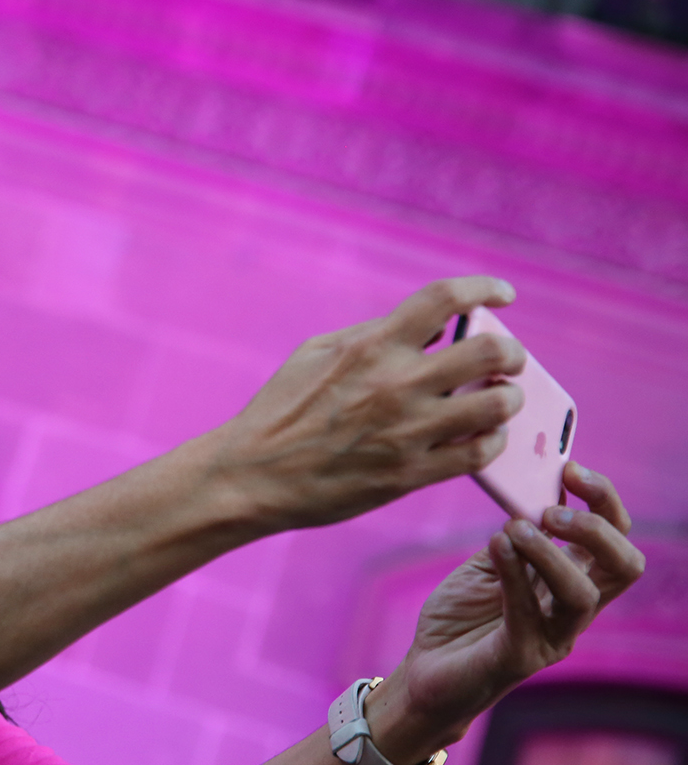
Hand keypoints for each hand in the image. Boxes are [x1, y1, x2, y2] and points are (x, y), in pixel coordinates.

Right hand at [207, 277, 525, 529]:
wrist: (252, 476)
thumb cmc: (280, 411)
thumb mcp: (315, 354)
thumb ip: (372, 334)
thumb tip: (431, 327)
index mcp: (370, 347)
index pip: (445, 299)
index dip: (484, 288)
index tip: (501, 295)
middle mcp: (395, 384)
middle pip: (491, 352)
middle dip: (512, 353)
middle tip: (506, 360)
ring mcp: (407, 431)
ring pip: (498, 405)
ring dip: (508, 400)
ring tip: (496, 401)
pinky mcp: (410, 474)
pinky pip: (480, 454)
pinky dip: (491, 442)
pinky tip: (480, 437)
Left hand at [368, 463, 645, 762]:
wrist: (426, 672)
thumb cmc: (461, 617)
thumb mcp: (491, 562)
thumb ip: (515, 533)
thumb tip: (528, 487)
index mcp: (572, 582)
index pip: (617, 539)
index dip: (605, 500)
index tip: (571, 469)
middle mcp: (573, 610)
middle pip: (625, 566)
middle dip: (597, 527)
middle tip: (551, 509)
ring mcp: (552, 637)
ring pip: (584, 595)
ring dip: (552, 552)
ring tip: (515, 527)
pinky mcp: (518, 658)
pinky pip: (527, 615)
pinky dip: (513, 574)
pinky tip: (495, 545)